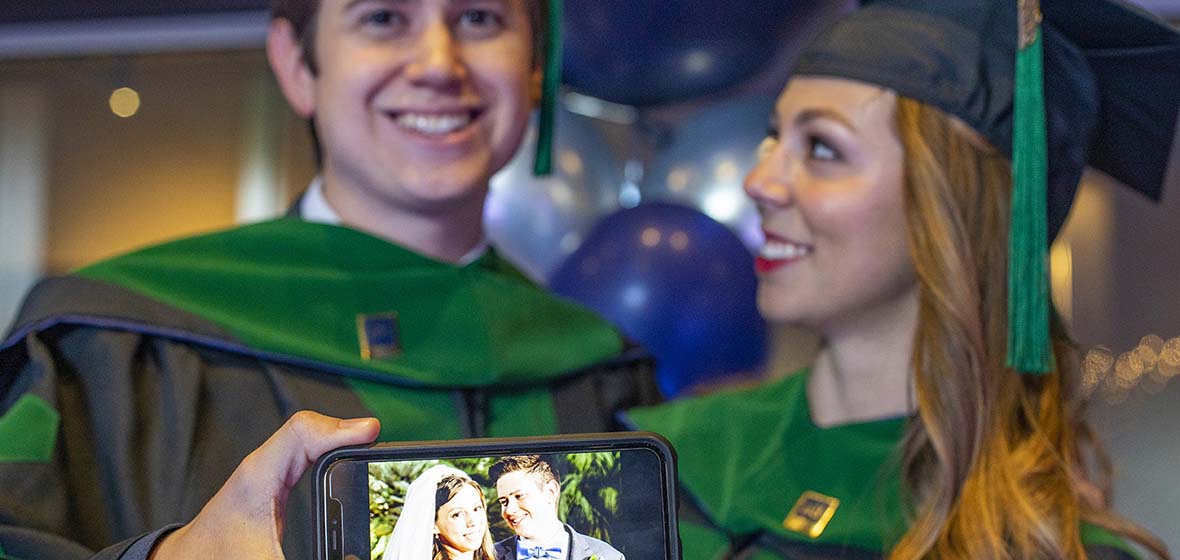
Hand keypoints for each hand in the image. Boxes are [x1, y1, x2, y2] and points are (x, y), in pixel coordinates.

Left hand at [149, 411, 379, 558]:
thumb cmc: (218, 556)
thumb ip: (314, 559)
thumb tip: (352, 559)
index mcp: (257, 478)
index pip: (301, 433)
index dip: (339, 429)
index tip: (371, 432)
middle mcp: (263, 468)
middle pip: (311, 429)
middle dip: (347, 432)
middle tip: (379, 441)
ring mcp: (268, 473)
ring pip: (309, 438)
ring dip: (340, 439)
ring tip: (370, 445)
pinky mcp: (275, 483)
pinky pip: (307, 453)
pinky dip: (331, 451)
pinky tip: (349, 460)